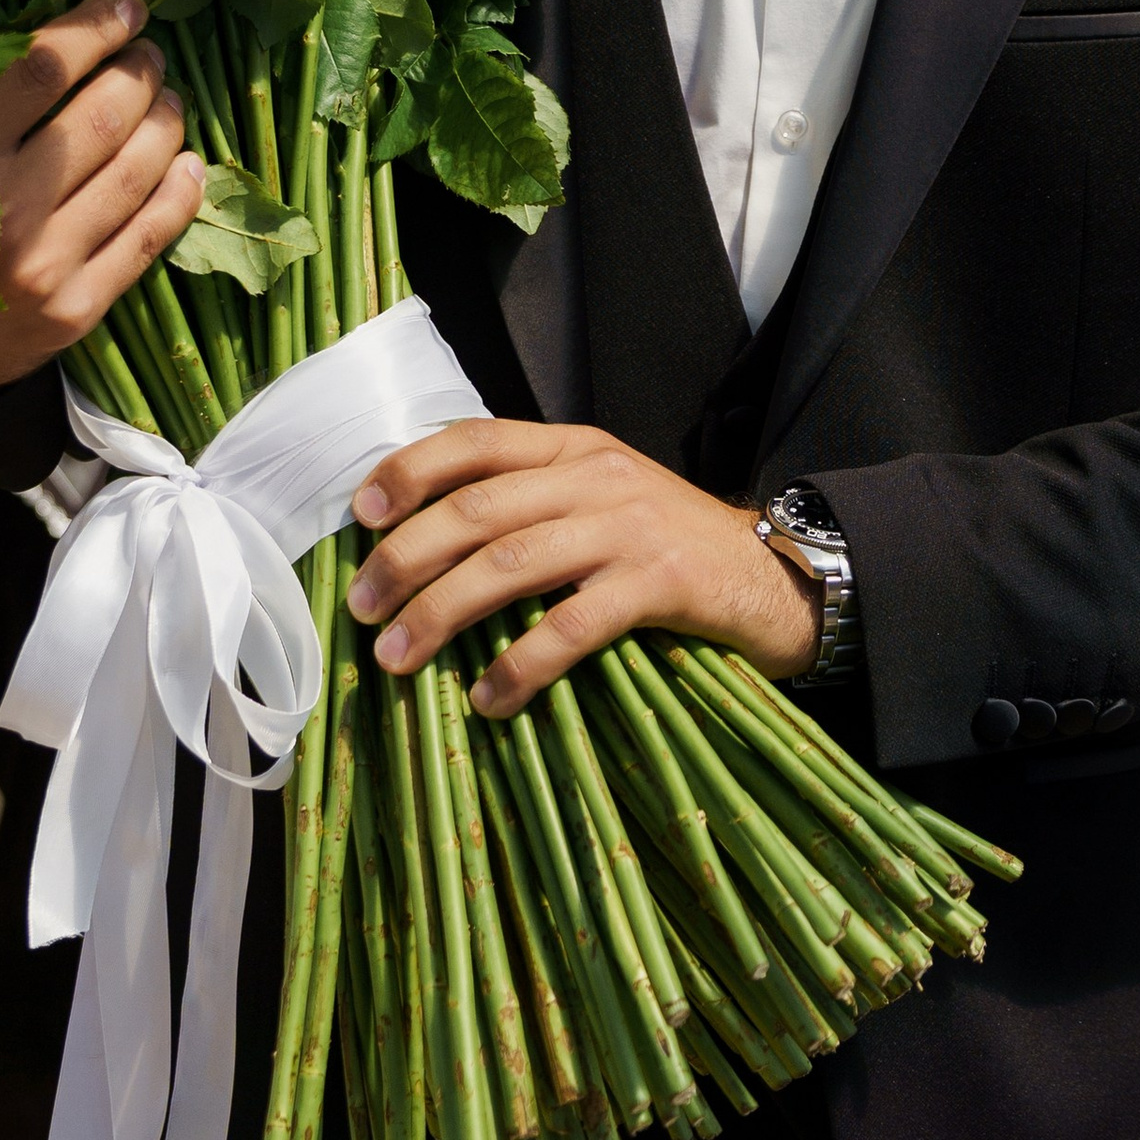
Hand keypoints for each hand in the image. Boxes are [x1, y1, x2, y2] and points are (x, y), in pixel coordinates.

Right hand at [0, 0, 204, 398]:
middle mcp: (8, 211)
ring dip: (166, 123)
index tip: (124, 4)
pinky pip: (148, 240)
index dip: (91, 29)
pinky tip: (188, 163)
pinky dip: (179, 195)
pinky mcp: (77, 310)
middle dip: (139, 70)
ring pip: (135, 173)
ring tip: (167, 96)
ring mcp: (49, 265)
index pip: (41, 71)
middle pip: (103, 117)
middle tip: (148, 48)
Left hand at [346, 419, 822, 718]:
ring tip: (398, 658)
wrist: (778, 576)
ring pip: (512, 562)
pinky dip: (522, 664)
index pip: (476, 440)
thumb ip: (534, 503)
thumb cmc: (672, 547)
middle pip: (479, 508)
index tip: (361, 515)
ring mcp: (630, 526)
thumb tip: (425, 544)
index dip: (411, 471)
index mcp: (574, 448)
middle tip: (363, 607)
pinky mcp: (661, 582)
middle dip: (407, 557)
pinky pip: (574, 624)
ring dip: (444, 612)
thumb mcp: (603, 500)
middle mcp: (597, 476)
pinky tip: (491, 699)